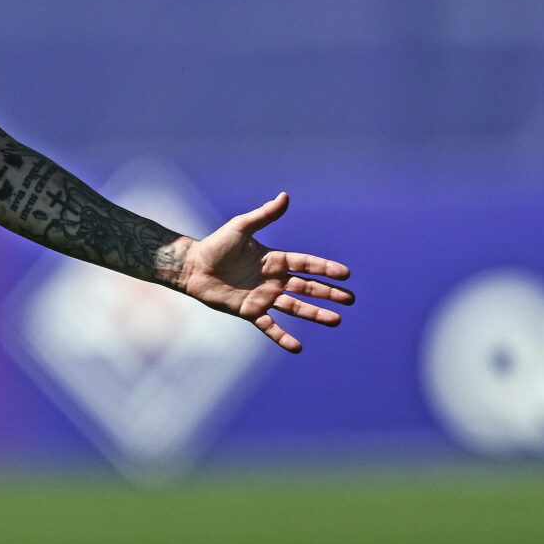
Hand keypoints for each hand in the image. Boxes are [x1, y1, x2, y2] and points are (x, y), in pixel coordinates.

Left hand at [173, 192, 353, 353]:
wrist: (193, 267)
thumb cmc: (216, 245)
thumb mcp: (241, 227)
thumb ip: (264, 215)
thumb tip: (285, 196)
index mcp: (275, 260)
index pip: (306, 264)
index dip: (325, 268)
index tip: (345, 274)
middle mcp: (274, 280)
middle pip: (307, 287)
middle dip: (329, 293)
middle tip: (350, 299)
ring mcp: (263, 296)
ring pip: (295, 307)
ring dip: (315, 314)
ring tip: (335, 320)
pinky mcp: (250, 311)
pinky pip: (270, 326)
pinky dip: (282, 337)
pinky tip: (297, 347)